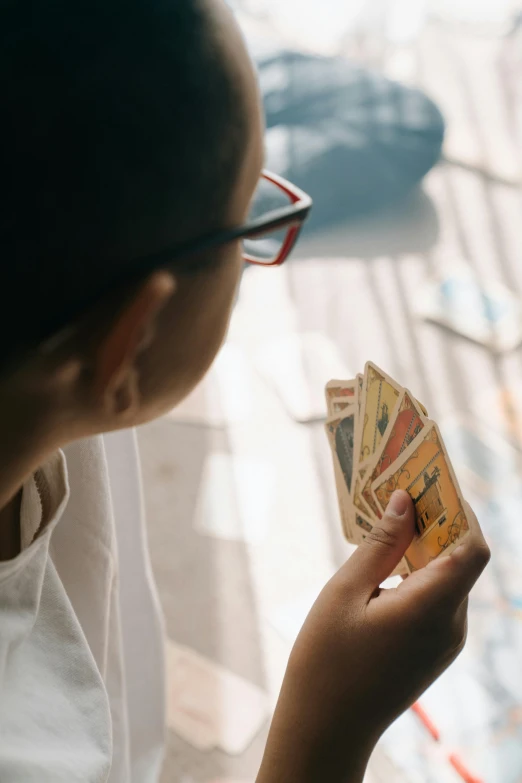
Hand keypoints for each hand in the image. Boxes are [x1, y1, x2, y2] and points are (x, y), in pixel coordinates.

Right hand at [257, 491, 489, 782]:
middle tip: (402, 486)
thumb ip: (381, 545)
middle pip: (461, 557)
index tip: (431, 479)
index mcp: (431, 609)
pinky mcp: (433, 648)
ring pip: (449, 576)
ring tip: (390, 516)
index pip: (473, 547)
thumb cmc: (326, 660)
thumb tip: (405, 500)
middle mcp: (450, 625)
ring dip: (427, 543)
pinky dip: (421, 570)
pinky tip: (388, 558)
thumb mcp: (345, 592)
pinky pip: (438, 597)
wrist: (326, 727)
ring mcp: (445, 640)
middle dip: (438, 519)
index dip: (459, 508)